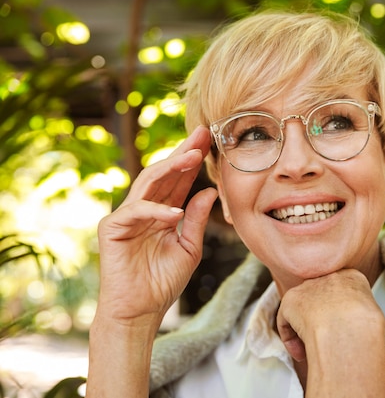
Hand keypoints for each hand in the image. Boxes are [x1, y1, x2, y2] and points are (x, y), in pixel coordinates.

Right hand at [96, 126, 216, 325]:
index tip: (211, 140)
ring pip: (148, 183)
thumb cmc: (162, 283)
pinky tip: (176, 211)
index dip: (193, 160)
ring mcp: (126, 216)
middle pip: (163, 173)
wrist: (140, 312)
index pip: (178, 180)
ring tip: (193, 156)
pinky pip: (135, 212)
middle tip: (202, 134)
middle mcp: (143, 209)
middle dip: (183, 153)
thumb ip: (197, 220)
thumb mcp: (189, 248)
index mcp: (161, 212)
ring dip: (171, 168)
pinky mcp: (112, 229)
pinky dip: (156, 211)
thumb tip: (210, 192)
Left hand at [276, 269, 384, 396]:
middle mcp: (328, 277)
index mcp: (352, 277)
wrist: (349, 329)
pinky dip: (291, 339)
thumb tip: (357, 325)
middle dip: (320, 318)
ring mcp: (308, 287)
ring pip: (303, 309)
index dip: (338, 313)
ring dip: (305, 329)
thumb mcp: (373, 314)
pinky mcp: (291, 300)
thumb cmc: (366, 327)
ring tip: (313, 348)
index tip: (340, 328)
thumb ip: (361, 313)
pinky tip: (301, 353)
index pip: (342, 292)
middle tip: (325, 338)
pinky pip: (286, 322)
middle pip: (320, 298)